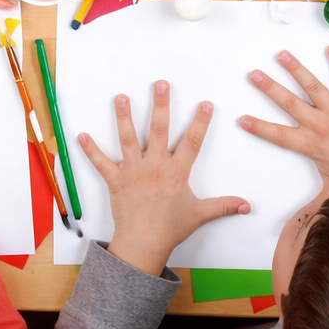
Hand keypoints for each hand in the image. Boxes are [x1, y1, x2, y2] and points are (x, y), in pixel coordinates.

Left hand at [79, 82, 249, 276]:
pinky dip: (90, 150)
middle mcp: (155, 167)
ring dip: (123, 117)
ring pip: (128, 139)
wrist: (144, 244)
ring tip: (121, 97)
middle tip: (160, 84)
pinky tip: (81, 135)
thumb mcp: (199, 214)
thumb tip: (247, 205)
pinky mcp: (116, 179)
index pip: (192, 142)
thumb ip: (223, 206)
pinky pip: (101, 162)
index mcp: (176, 172)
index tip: (205, 104)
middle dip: (160, 106)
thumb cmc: (170, 228)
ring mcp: (134, 171)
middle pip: (158, 130)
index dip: (200, 123)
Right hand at [240, 47, 328, 193]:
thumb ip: (313, 206)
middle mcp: (320, 124)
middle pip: (289, 103)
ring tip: (281, 55)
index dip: (258, 127)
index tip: (241, 119)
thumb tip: (297, 230)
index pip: (278, 135)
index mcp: (311, 145)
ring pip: (312, 86)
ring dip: (296, 69)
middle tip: (253, 75)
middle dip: (269, 88)